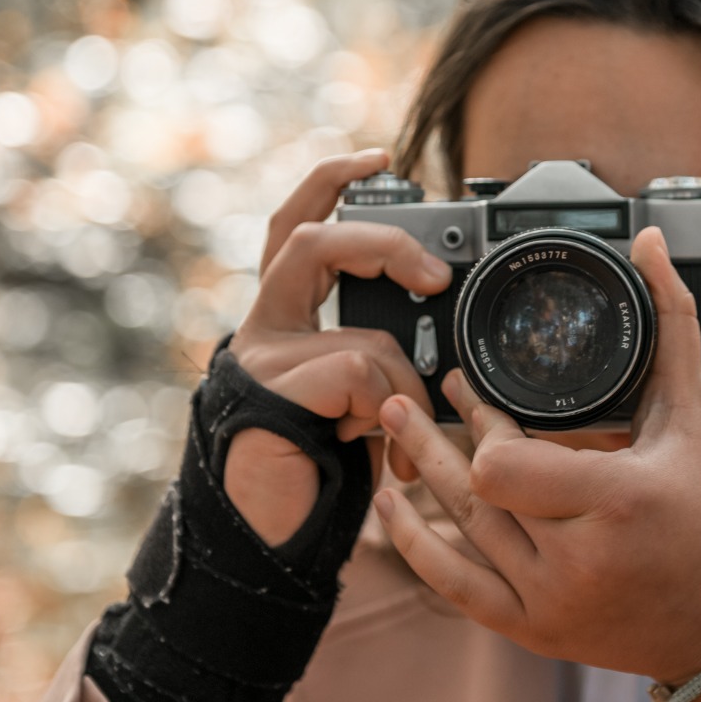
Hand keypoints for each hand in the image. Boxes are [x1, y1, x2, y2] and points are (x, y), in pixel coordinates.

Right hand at [223, 148, 452, 545]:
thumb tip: (440, 336)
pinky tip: (371, 447)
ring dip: (402, 385)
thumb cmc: (319, 478)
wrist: (268, 546)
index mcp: (287, 320)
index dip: (332, 181)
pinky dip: (384, 412)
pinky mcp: (269, 393)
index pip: (298, 225)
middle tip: (435, 276)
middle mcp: (264, 329)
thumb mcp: (364, 402)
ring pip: (360, 331)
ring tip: (398, 432)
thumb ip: (387, 358)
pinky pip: (359, 375)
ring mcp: (260, 360)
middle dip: (381, 243)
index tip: (380, 155)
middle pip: (310, 241)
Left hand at [373, 228, 700, 680]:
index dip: (483, 425)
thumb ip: (669, 323)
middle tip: (415, 392)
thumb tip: (646, 243)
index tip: (472, 388)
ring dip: (421, 474)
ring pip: (461, 533)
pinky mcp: (534, 632)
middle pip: (476, 493)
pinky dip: (416, 546)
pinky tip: (389, 506)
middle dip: (441, 438)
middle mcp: (579, 561)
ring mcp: (551, 603)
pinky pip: (455, 589)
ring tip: (395, 424)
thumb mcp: (693, 414)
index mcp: (618, 503)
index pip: (507, 465)